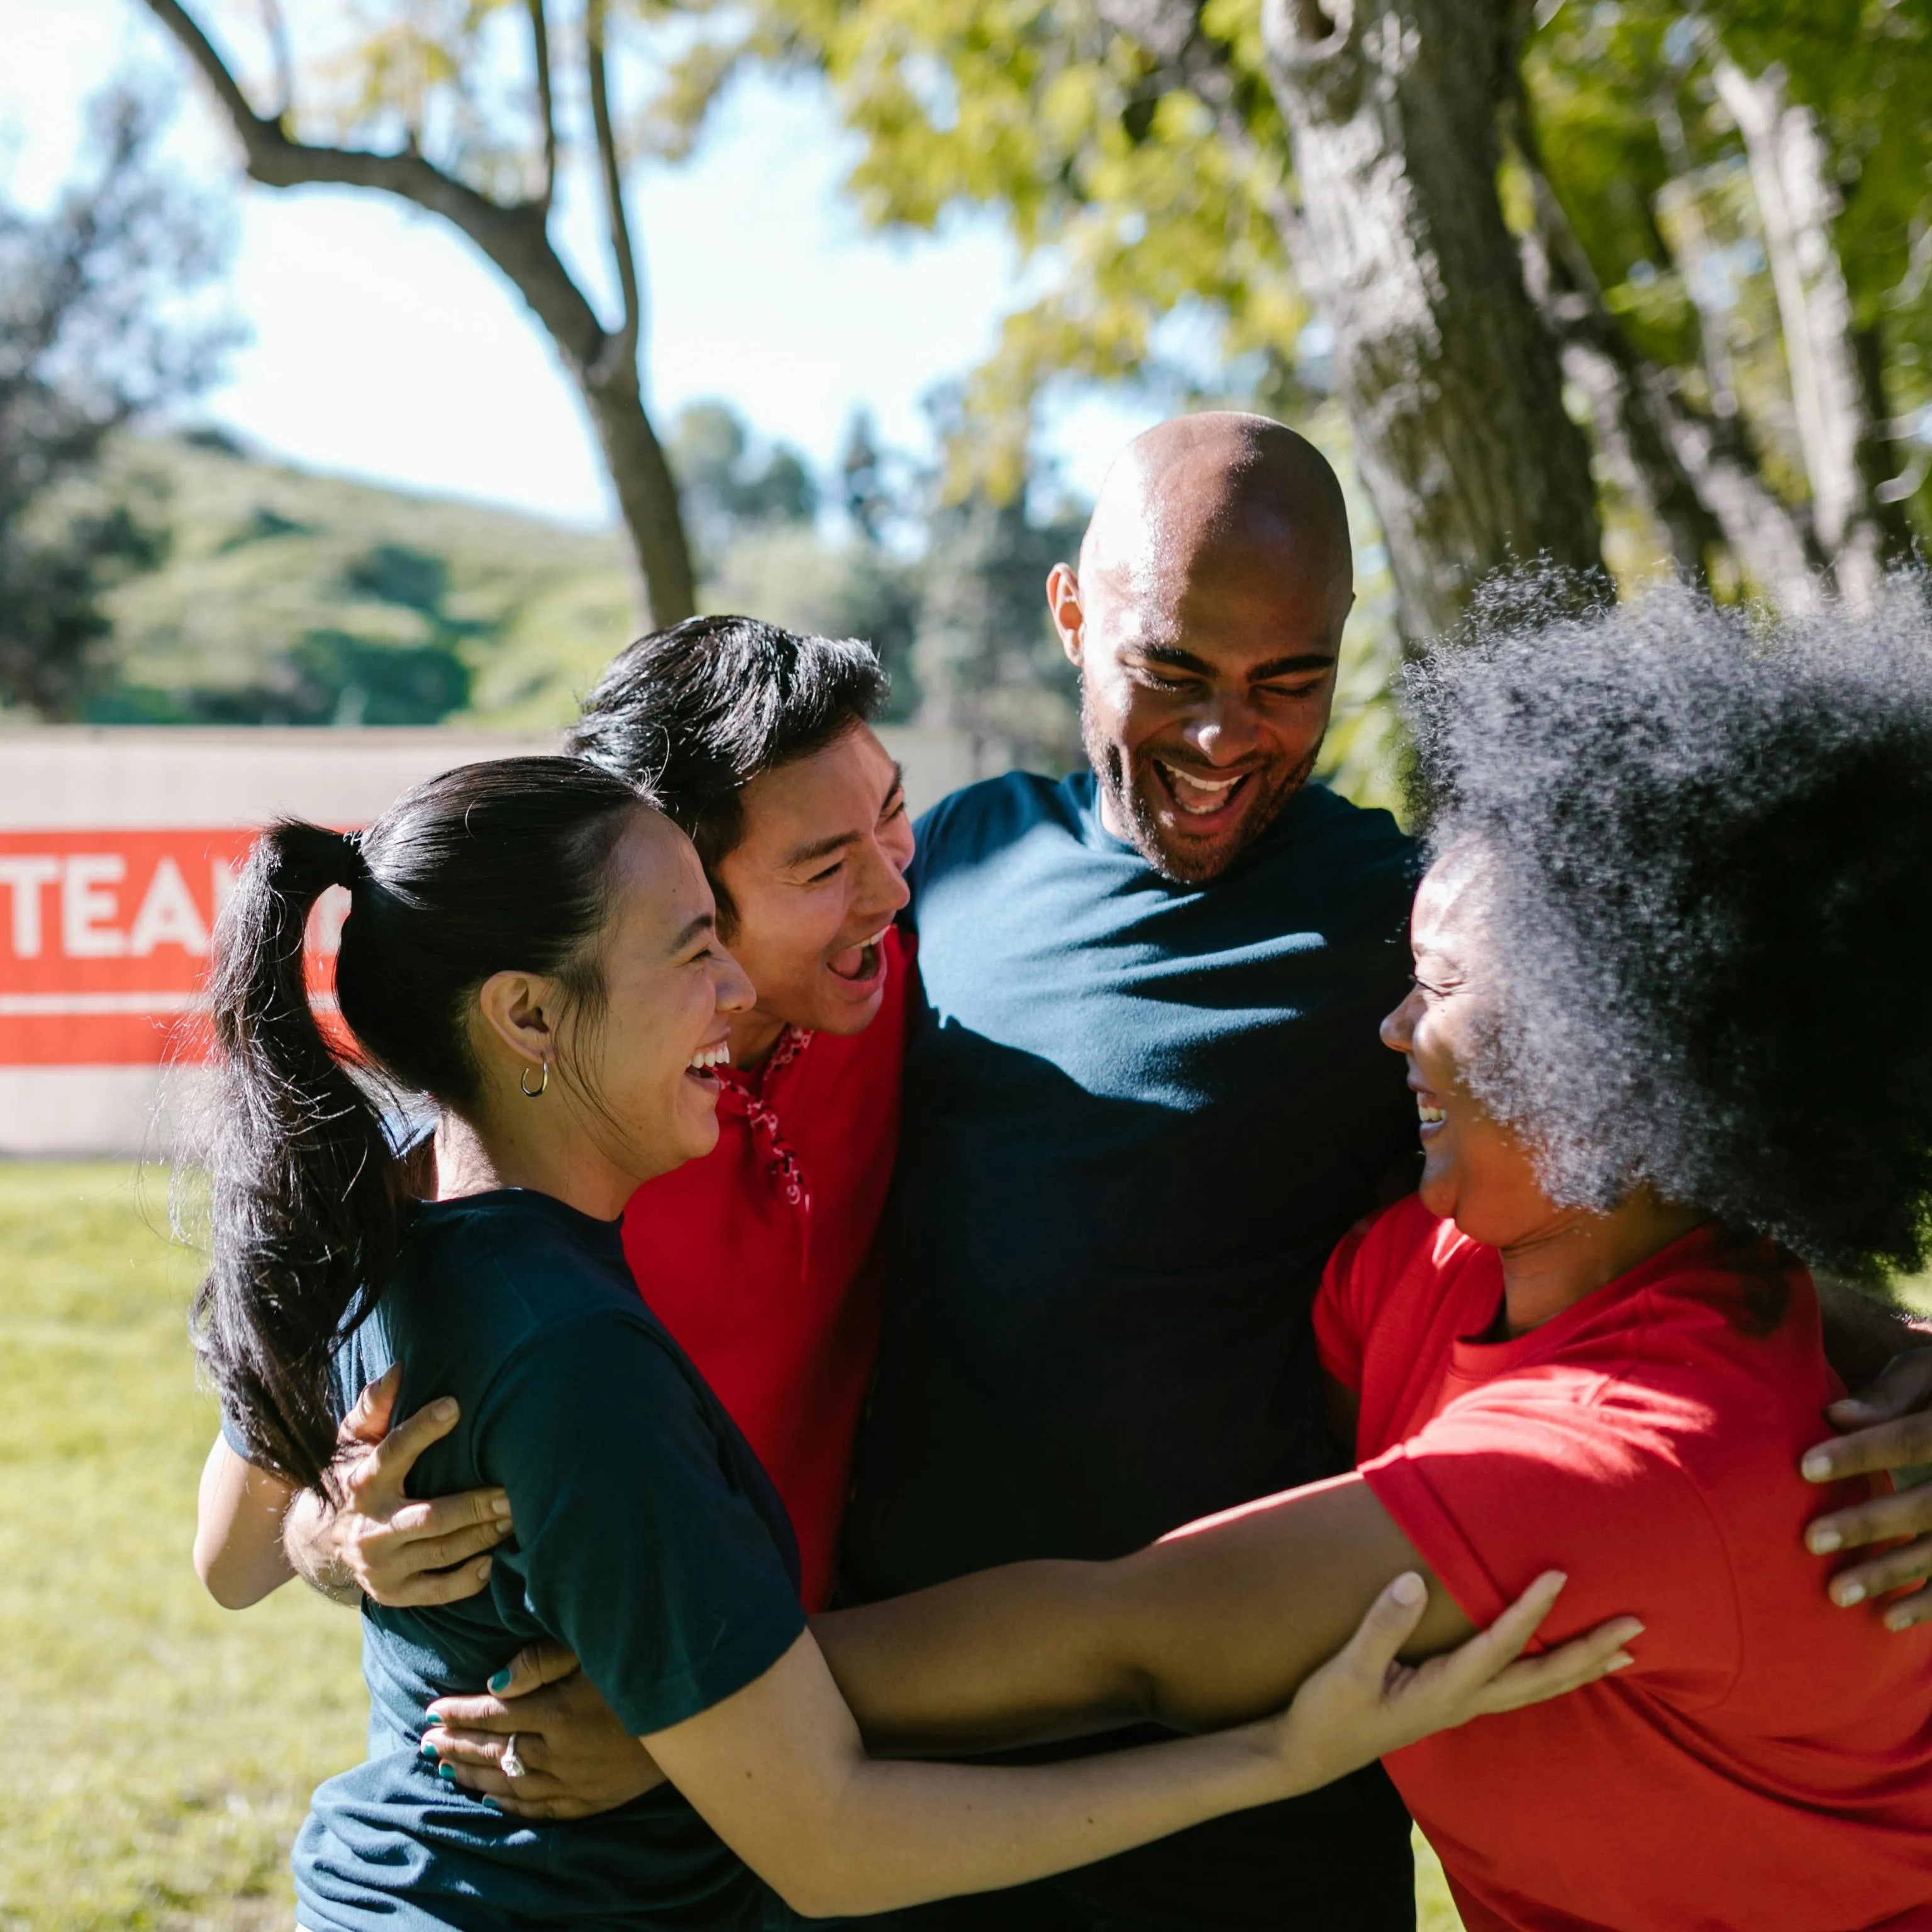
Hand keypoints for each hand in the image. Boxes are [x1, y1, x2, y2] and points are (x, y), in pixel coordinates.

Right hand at [283, 1368, 513, 1607]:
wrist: (322, 1540)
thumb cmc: (355, 1473)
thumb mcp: (354, 1439)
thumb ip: (374, 1405)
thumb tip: (400, 1368)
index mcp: (361, 1482)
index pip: (391, 1453)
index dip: (421, 1430)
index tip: (455, 1405)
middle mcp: (369, 1527)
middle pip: (429, 1517)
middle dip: (474, 1504)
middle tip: (512, 1492)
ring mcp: (380, 1565)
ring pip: (441, 1551)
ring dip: (483, 1535)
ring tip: (516, 1516)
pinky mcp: (392, 1593)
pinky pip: (437, 1591)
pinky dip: (467, 1579)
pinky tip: (494, 1561)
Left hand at [423, 1641, 665, 1820]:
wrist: (696, 1717)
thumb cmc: (642, 1668)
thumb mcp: (595, 1649)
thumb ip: (543, 1660)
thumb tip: (494, 1680)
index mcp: (558, 1712)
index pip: (494, 1714)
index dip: (460, 1712)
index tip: (432, 1711)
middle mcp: (560, 1752)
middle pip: (495, 1750)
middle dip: (456, 1745)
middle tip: (426, 1743)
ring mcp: (574, 1781)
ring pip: (510, 1783)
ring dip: (474, 1776)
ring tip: (444, 1769)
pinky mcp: (590, 1800)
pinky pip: (538, 1808)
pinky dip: (509, 1804)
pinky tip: (490, 1799)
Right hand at [1270, 1570, 1638, 1789]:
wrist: (1310, 1753)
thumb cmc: (1328, 1710)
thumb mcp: (1348, 1670)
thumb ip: (1381, 1626)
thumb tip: (1413, 1580)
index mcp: (1444, 1689)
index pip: (1499, 1645)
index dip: (1530, 1609)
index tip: (1560, 1574)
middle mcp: (1464, 1701)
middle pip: (1542, 1676)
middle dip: (1589, 1650)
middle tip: (1636, 1625)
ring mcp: (1462, 1705)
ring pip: (1537, 1686)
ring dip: (1582, 1666)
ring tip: (1624, 1650)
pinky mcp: (1452, 1702)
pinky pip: (1518, 1686)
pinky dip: (1551, 1673)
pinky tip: (1560, 1664)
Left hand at [1802, 1349, 1931, 1630]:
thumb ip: (1891, 1394)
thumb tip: (1835, 1415)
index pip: (1912, 1439)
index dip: (1861, 1454)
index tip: (1804, 1467)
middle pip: (1928, 1505)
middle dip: (1870, 1524)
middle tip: (1810, 1540)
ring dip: (1893, 1575)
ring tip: (1836, 1593)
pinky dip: (1929, 1605)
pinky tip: (1888, 1621)